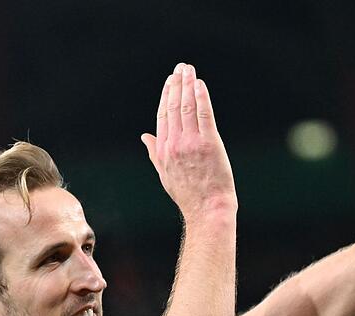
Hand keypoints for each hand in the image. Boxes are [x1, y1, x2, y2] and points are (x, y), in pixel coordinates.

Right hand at [141, 63, 236, 218]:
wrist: (208, 208)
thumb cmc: (189, 194)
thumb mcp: (165, 174)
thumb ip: (154, 152)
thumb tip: (145, 136)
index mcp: (163, 150)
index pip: (162, 115)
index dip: (166, 95)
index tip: (170, 81)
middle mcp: (175, 144)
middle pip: (173, 106)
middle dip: (176, 84)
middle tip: (180, 68)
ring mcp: (192, 143)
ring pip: (187, 107)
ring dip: (188, 85)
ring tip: (189, 70)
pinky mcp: (210, 143)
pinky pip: (204, 114)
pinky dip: (201, 97)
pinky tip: (200, 84)